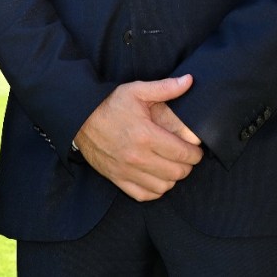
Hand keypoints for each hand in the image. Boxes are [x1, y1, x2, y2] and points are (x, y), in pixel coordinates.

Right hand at [73, 75, 202, 201]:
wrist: (80, 119)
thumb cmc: (110, 105)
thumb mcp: (137, 90)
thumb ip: (165, 88)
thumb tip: (189, 81)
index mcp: (146, 135)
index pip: (182, 154)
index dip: (195, 154)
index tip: (196, 150)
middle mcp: (138, 157)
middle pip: (176, 172)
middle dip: (187, 165)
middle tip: (186, 157)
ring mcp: (127, 171)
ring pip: (163, 186)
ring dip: (172, 178)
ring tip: (172, 166)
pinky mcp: (117, 179)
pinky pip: (144, 195)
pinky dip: (155, 190)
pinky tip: (157, 178)